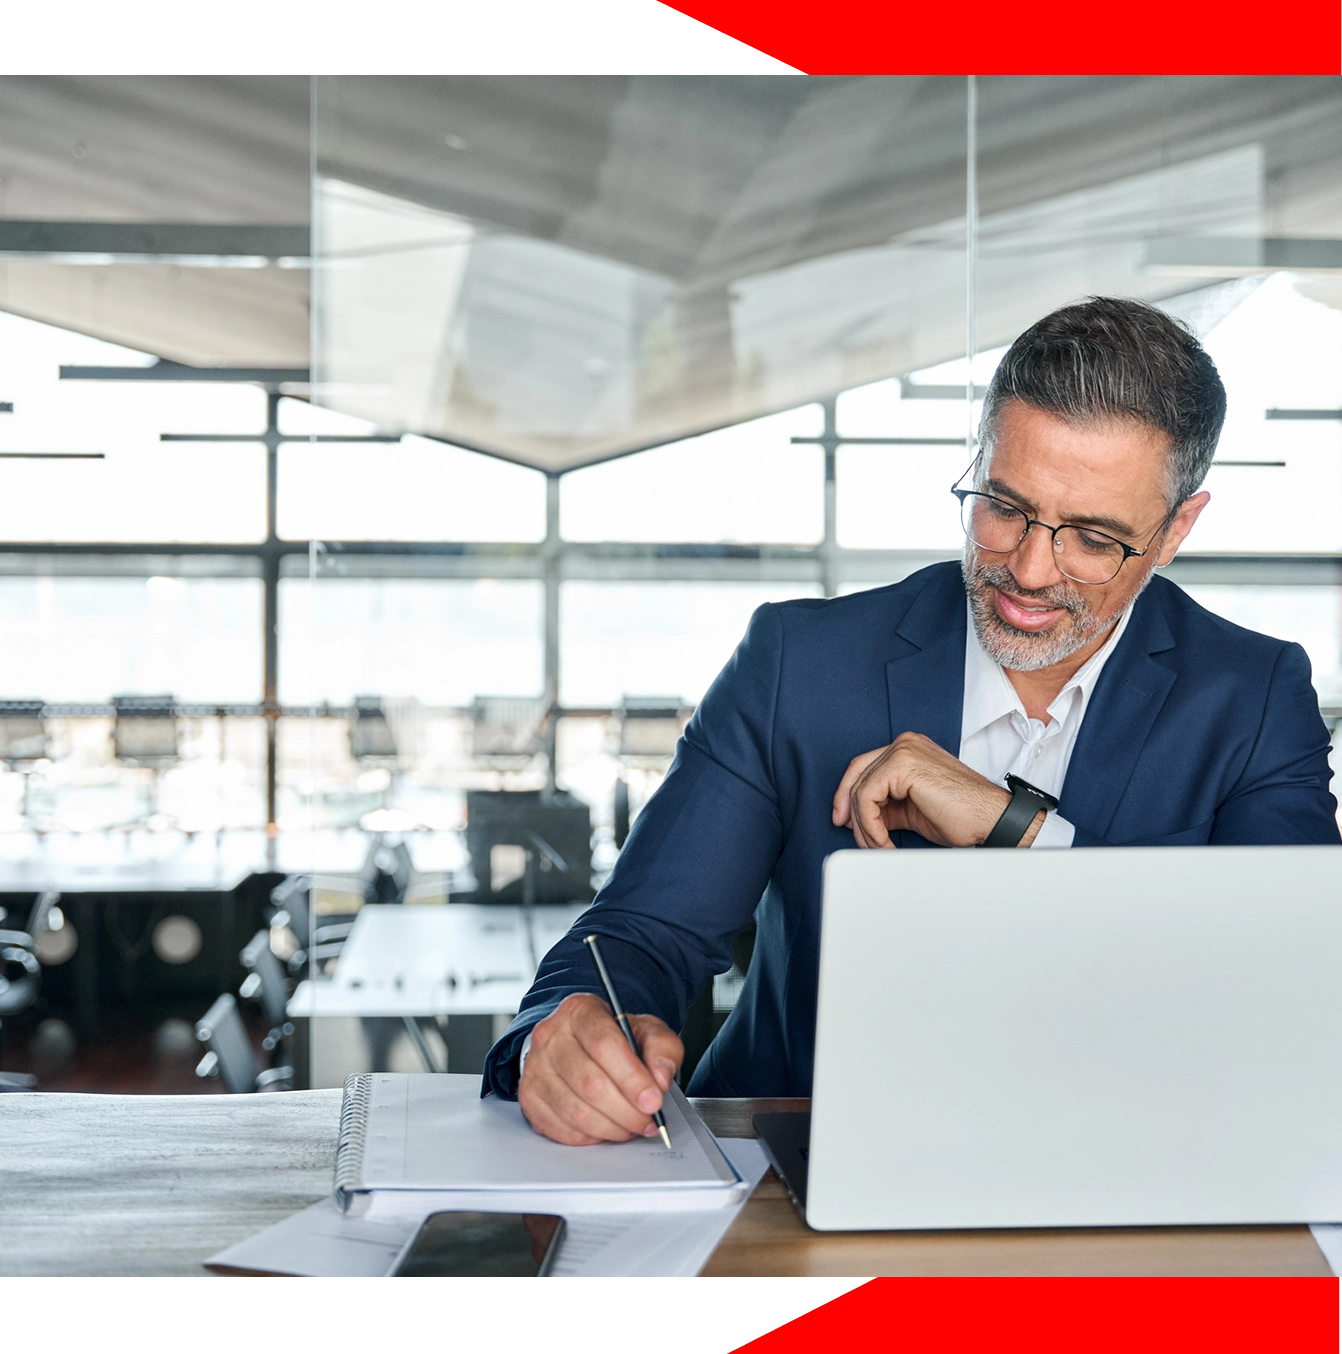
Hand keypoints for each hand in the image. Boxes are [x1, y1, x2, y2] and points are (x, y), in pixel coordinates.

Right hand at [518, 993, 683, 1145]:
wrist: (578, 1044)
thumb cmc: (612, 1038)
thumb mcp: (645, 1030)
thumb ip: (662, 1048)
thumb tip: (660, 1077)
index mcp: (579, 1010)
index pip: (604, 1045)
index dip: (631, 1078)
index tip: (653, 1100)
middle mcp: (550, 1035)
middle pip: (589, 1083)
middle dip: (626, 1110)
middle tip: (648, 1120)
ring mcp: (535, 1068)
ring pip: (576, 1111)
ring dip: (611, 1128)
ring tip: (631, 1125)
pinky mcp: (529, 1098)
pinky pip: (562, 1129)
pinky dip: (591, 1137)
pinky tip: (607, 1128)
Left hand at [832, 731, 1041, 848]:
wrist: (991, 820)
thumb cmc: (962, 817)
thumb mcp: (911, 810)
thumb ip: (886, 807)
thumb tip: (857, 818)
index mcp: (909, 749)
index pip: (864, 768)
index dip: (848, 795)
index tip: (845, 821)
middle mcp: (905, 744)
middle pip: (857, 774)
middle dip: (848, 809)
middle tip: (850, 834)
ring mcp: (904, 750)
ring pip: (860, 789)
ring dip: (863, 825)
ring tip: (877, 846)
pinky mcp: (903, 764)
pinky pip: (868, 797)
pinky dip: (870, 825)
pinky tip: (882, 841)